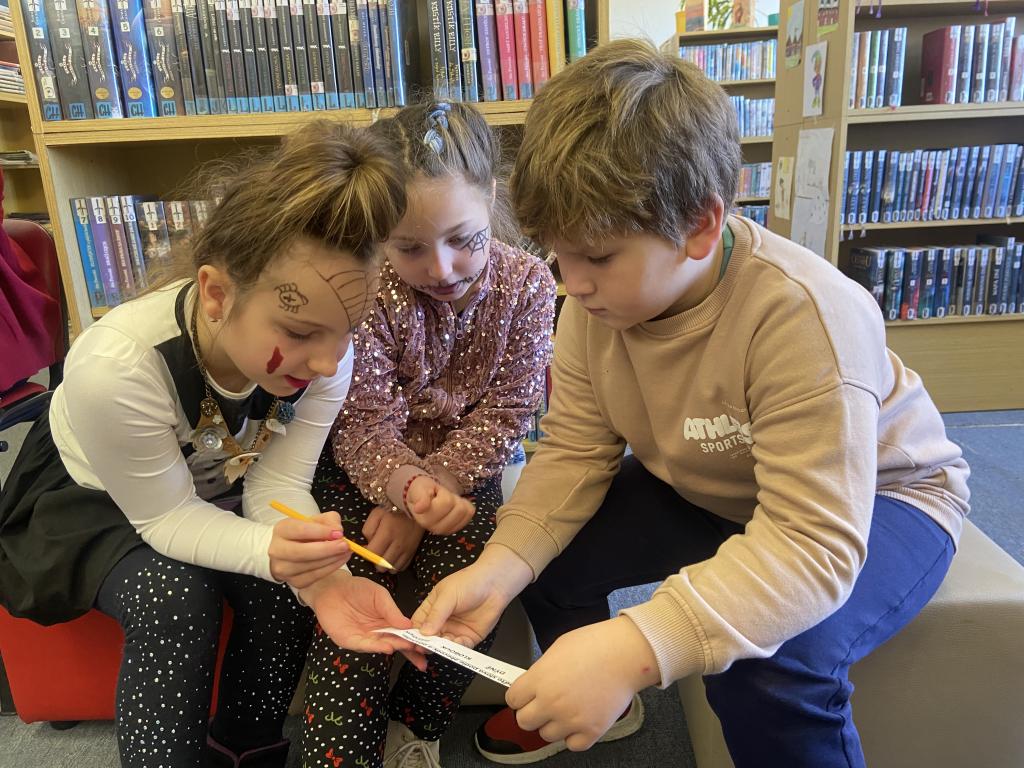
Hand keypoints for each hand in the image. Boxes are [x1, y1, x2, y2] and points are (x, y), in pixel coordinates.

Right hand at [268, 511, 350, 588]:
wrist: (290, 551)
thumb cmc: (305, 533)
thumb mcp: (316, 520)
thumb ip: (329, 520)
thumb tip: (338, 531)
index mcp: (281, 530)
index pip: (300, 530)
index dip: (320, 532)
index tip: (338, 533)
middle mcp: (277, 550)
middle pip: (302, 552)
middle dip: (327, 549)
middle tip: (345, 545)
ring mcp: (284, 568)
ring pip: (310, 566)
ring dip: (332, 559)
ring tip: (346, 551)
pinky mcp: (293, 582)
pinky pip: (315, 576)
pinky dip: (330, 568)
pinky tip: (339, 560)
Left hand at [300, 570, 427, 670]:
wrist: (331, 588)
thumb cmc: (357, 588)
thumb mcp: (379, 595)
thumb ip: (392, 610)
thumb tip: (409, 625)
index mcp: (388, 621)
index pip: (405, 633)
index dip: (416, 639)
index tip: (430, 644)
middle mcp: (378, 632)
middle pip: (396, 644)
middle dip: (410, 650)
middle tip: (424, 655)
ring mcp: (364, 638)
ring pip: (382, 645)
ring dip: (395, 647)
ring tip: (408, 648)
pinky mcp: (349, 640)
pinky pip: (364, 645)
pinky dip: (376, 647)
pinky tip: (386, 646)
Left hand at [362, 505, 425, 572]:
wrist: (415, 507)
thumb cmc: (393, 509)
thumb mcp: (376, 514)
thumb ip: (368, 530)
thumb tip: (366, 546)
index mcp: (387, 534)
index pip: (373, 554)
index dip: (366, 553)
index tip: (366, 547)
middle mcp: (398, 545)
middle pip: (382, 566)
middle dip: (375, 562)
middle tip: (375, 552)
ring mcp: (407, 550)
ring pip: (392, 569)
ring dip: (385, 565)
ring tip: (384, 555)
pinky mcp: (414, 552)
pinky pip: (402, 567)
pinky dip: (395, 565)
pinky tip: (393, 557)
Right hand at [406, 475, 474, 534]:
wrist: (421, 498)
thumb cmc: (421, 491)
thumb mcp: (420, 489)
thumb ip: (421, 498)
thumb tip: (420, 509)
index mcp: (426, 520)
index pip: (447, 502)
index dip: (443, 493)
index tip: (433, 493)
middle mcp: (437, 529)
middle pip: (460, 509)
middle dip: (452, 498)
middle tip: (441, 497)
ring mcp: (447, 531)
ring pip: (466, 511)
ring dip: (458, 502)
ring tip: (446, 501)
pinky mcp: (456, 528)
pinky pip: (470, 513)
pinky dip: (465, 505)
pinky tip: (453, 506)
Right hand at [413, 545, 532, 645]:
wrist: (494, 584)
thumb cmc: (468, 583)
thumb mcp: (447, 595)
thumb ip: (436, 614)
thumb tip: (422, 633)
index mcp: (430, 610)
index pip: (414, 627)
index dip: (410, 636)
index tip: (409, 644)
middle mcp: (440, 623)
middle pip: (426, 640)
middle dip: (424, 646)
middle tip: (424, 650)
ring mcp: (453, 631)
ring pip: (442, 647)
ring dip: (441, 649)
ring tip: (442, 645)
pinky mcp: (468, 638)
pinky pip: (459, 648)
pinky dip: (457, 648)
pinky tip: (458, 642)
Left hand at [506, 617, 660, 750]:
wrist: (626, 654)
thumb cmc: (596, 644)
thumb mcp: (557, 649)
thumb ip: (541, 671)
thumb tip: (533, 684)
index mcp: (539, 679)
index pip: (513, 699)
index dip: (520, 696)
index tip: (526, 695)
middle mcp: (551, 703)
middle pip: (524, 721)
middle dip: (532, 712)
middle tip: (545, 703)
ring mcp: (571, 719)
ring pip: (547, 735)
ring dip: (554, 724)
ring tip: (568, 707)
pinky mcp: (591, 731)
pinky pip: (572, 744)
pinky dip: (575, 735)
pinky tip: (580, 719)